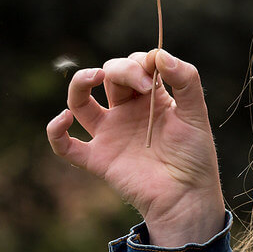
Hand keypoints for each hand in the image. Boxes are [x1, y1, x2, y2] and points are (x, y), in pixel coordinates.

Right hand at [46, 49, 225, 246]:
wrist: (188, 197)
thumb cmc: (195, 157)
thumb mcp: (196, 113)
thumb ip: (186, 81)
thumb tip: (160, 54)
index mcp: (149, 98)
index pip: (135, 64)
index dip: (141, 61)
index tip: (156, 71)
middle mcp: (126, 112)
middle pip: (109, 75)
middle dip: (123, 70)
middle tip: (144, 85)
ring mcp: (109, 134)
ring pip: (79, 101)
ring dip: (80, 82)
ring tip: (94, 76)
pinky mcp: (98, 159)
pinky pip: (65, 145)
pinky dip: (55, 131)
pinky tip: (64, 118)